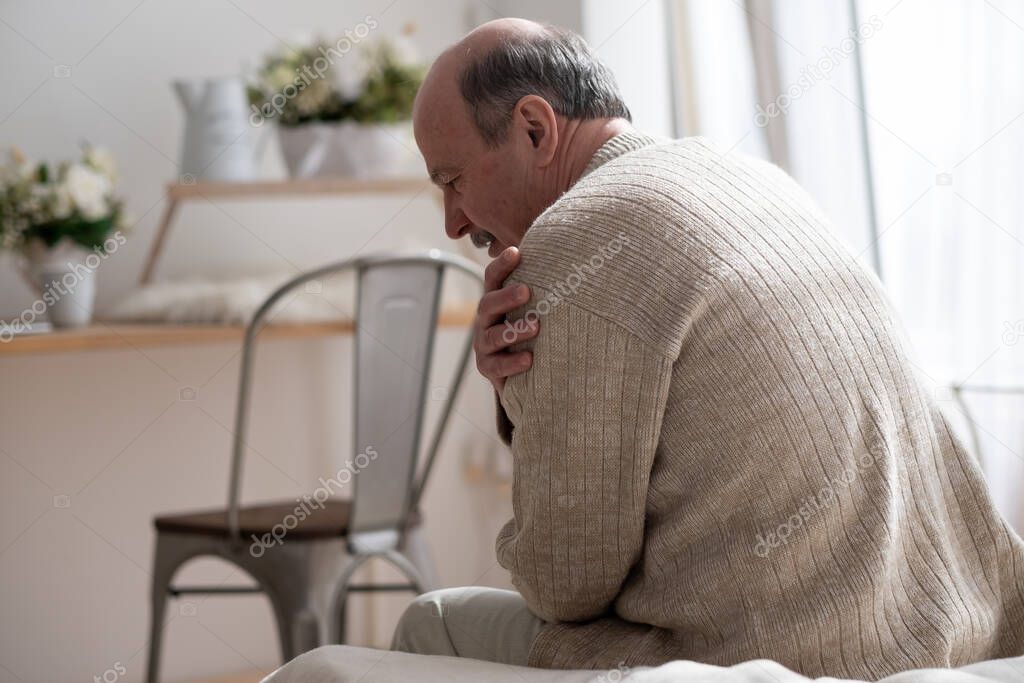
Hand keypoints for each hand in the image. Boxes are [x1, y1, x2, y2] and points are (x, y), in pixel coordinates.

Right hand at [474, 246, 538, 394]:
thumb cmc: (532, 331)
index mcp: (496, 300)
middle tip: (527, 291)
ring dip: (514, 330)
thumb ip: (544, 288)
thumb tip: (572, 256)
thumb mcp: (535, 308)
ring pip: (493, 336)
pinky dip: (512, 362)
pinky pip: (497, 365)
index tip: (516, 252)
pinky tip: (529, 359)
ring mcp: (484, 344)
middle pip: (488, 304)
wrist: (522, 372)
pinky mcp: (488, 367)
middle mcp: (486, 320)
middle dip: (506, 297)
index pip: (493, 278)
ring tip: (535, 326)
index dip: (502, 265)